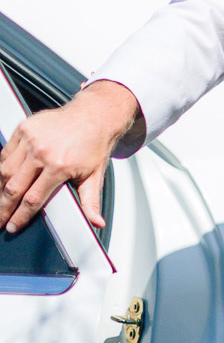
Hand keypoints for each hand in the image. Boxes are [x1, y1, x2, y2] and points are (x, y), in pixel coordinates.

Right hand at [0, 81, 141, 234]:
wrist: (94, 115)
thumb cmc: (94, 145)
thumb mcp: (96, 176)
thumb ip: (91, 202)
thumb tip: (96, 222)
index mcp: (60, 167)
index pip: (32, 199)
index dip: (20, 216)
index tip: (12, 226)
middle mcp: (42, 153)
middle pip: (13, 188)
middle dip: (2, 208)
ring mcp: (30, 139)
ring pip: (4, 171)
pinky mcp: (23, 129)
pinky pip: (5, 153)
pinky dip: (2, 168)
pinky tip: (3, 180)